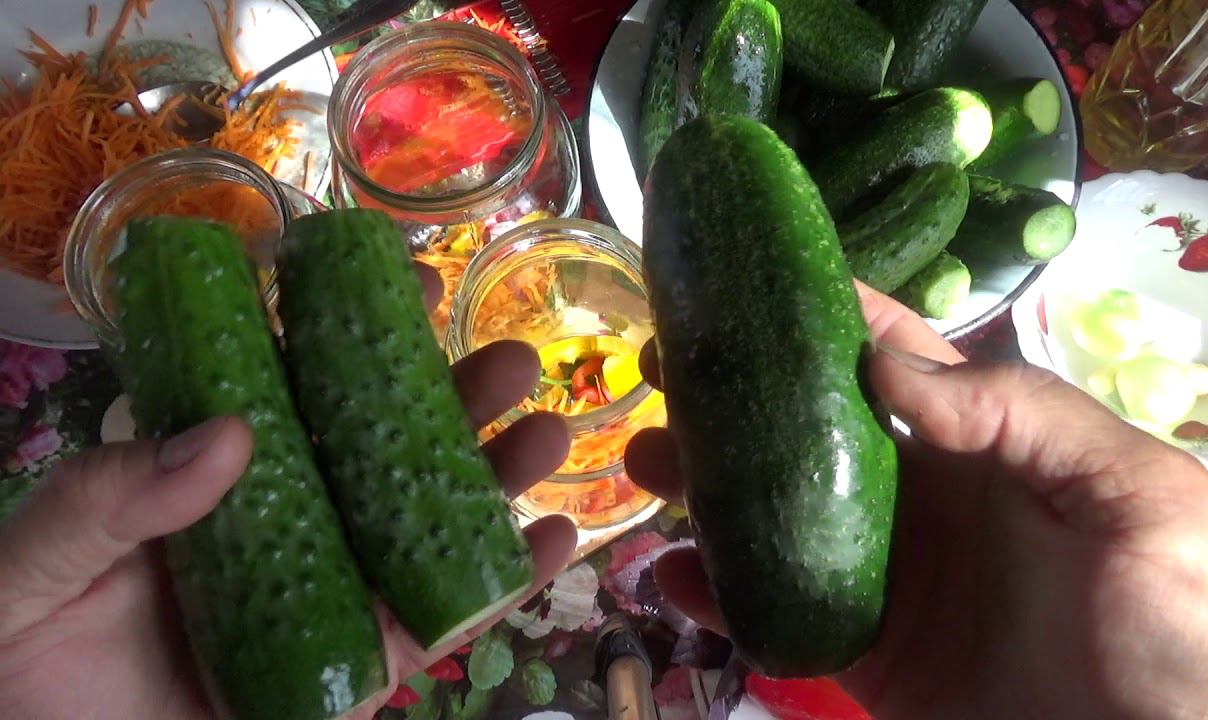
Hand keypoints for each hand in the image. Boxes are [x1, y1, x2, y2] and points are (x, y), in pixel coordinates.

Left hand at [0, 266, 576, 719]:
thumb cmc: (24, 667)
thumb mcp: (37, 565)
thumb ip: (106, 496)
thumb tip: (232, 433)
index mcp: (214, 476)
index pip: (295, 384)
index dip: (356, 328)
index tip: (410, 280)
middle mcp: (289, 519)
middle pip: (385, 445)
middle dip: (456, 396)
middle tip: (512, 359)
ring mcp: (332, 590)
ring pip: (428, 522)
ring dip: (498, 476)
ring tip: (549, 433)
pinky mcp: (361, 667)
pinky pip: (441, 621)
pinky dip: (504, 581)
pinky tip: (556, 542)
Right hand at [626, 282, 1207, 719]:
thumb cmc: (1167, 629)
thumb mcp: (1136, 496)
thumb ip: (1028, 415)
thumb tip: (889, 370)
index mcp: (987, 445)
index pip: (893, 360)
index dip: (824, 316)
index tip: (750, 281)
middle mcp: (922, 497)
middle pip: (808, 426)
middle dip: (737, 390)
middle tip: (664, 364)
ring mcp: (882, 573)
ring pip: (772, 508)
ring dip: (703, 479)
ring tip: (644, 458)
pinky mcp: (853, 649)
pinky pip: (768, 608)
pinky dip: (711, 588)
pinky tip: (667, 569)